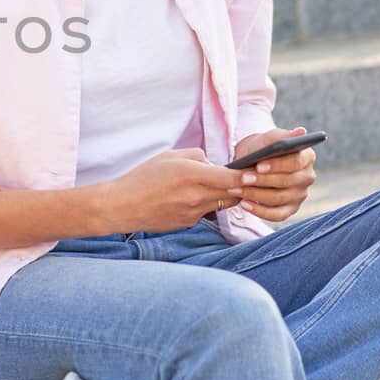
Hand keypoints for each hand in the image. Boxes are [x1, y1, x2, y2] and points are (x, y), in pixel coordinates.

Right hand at [97, 147, 253, 232]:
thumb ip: (197, 156)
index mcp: (190, 174)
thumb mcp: (169, 156)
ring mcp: (193, 213)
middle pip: (233, 194)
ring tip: (215, 186)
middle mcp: (195, 196)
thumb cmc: (143, 177)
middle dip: (241, 187)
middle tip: (245, 179)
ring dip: (224, 195)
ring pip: (222, 204)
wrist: (123, 206)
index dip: (247, 176)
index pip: (230, 178)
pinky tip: (190, 198)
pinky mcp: (189, 223)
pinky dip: (206, 204)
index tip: (256, 173)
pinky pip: (207, 212)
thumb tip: (214, 164)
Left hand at [227, 126, 317, 223]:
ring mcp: (300, 195)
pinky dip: (259, 212)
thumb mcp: (268, 138)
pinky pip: (277, 215)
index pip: (296, 162)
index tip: (258, 165)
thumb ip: (282, 136)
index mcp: (306, 157)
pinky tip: (244, 204)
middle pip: (287, 182)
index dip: (277, 165)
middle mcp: (307, 177)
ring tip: (236, 190)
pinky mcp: (290, 209)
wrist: (253, 162)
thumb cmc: (263, 148)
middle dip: (262, 181)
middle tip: (242, 178)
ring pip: (279, 199)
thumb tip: (301, 132)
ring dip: (256, 195)